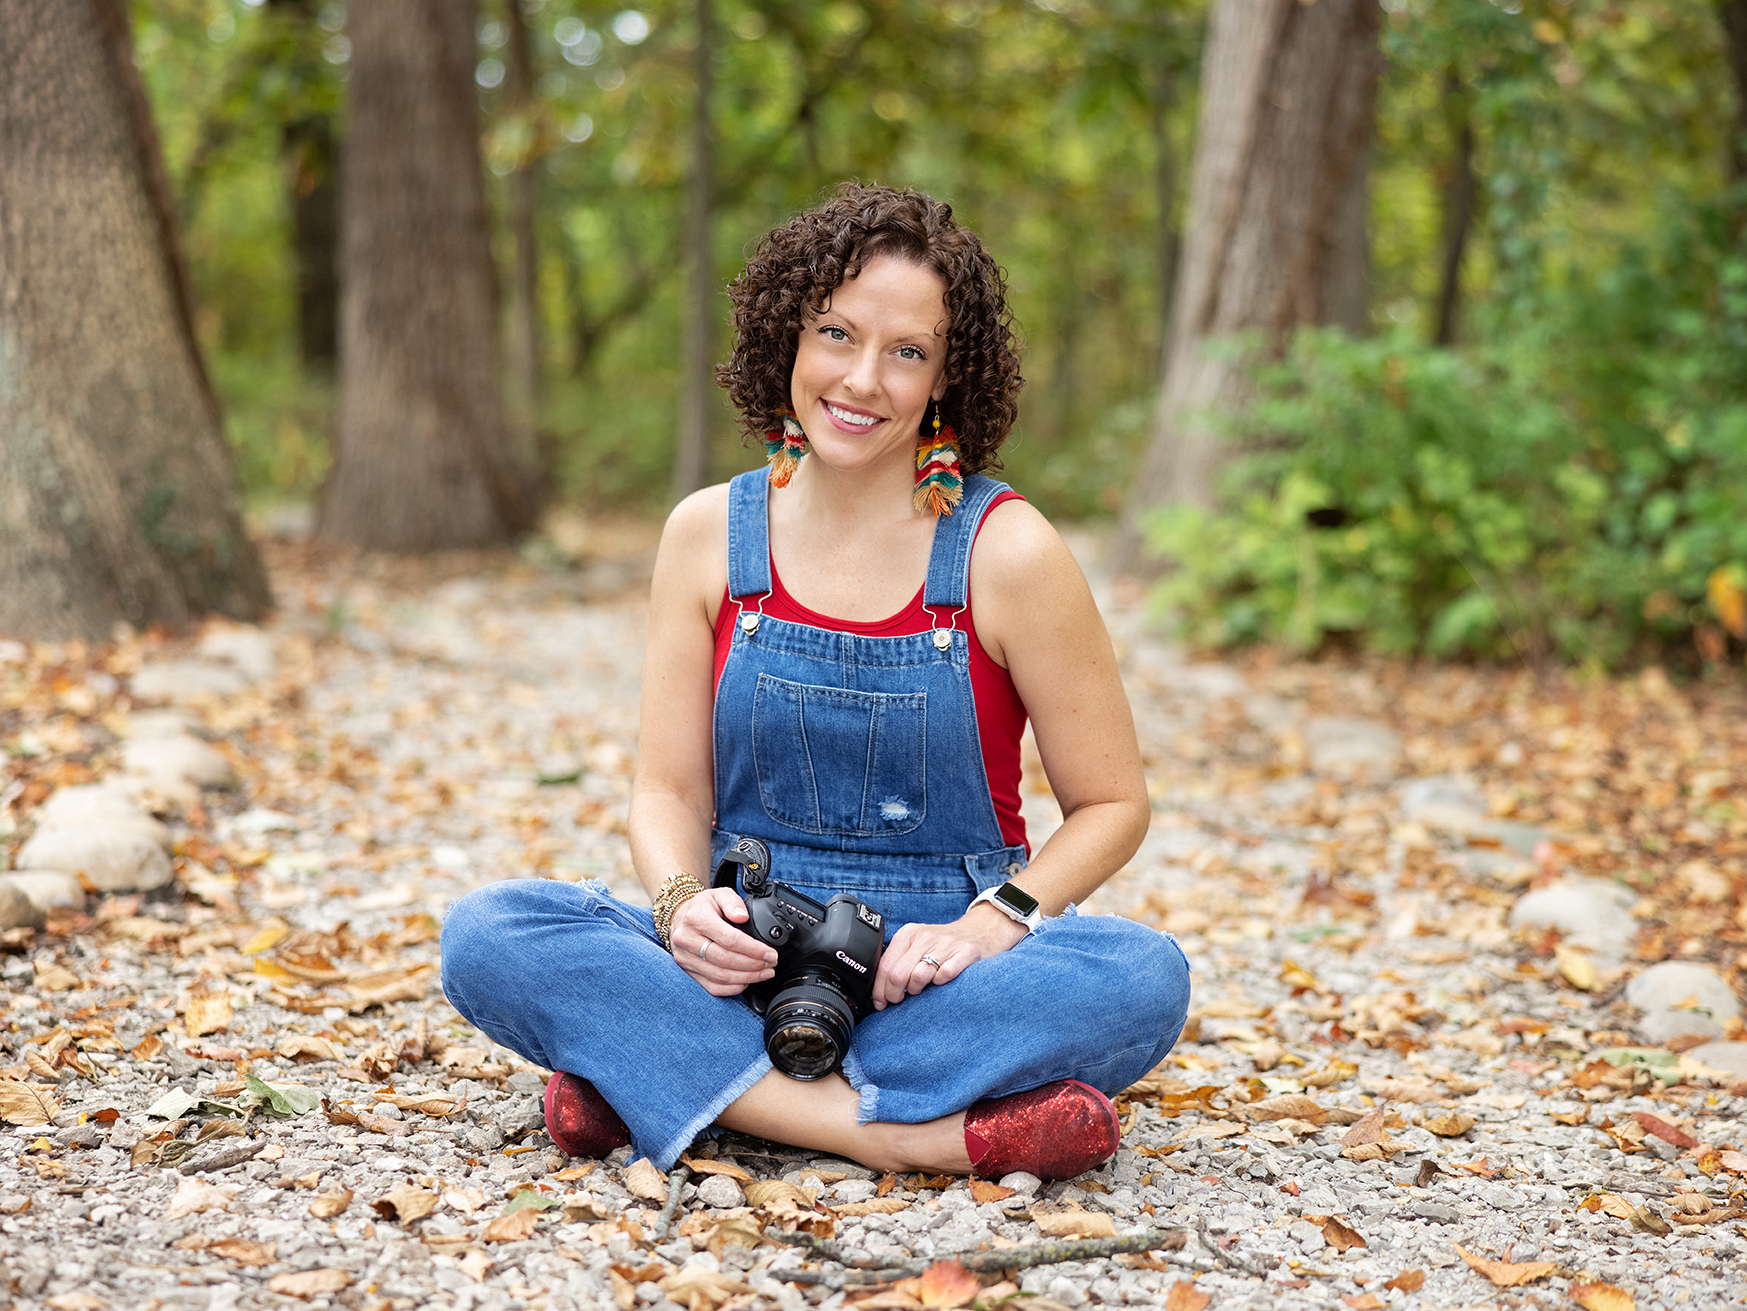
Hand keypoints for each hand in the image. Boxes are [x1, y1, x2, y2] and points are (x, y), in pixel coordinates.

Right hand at [669, 888, 777, 996]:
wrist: (678, 917)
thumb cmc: (701, 907)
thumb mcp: (718, 894)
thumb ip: (733, 901)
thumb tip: (743, 916)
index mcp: (697, 918)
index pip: (729, 939)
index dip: (753, 949)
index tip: (770, 953)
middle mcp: (688, 940)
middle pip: (725, 960)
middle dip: (753, 965)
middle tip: (771, 964)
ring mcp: (686, 958)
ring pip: (719, 976)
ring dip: (746, 978)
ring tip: (764, 973)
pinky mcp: (688, 971)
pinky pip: (712, 986)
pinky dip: (732, 988)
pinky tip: (746, 982)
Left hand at [871, 904, 1027, 1009]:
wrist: (979, 932)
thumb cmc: (943, 945)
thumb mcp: (917, 945)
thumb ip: (898, 961)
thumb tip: (877, 989)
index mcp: (908, 934)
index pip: (885, 966)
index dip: (879, 990)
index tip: (881, 1003)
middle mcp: (925, 937)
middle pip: (897, 975)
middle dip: (894, 995)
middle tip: (899, 1001)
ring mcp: (946, 944)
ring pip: (918, 976)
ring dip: (916, 990)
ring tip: (920, 990)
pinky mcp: (965, 953)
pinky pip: (945, 975)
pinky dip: (940, 984)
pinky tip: (941, 983)